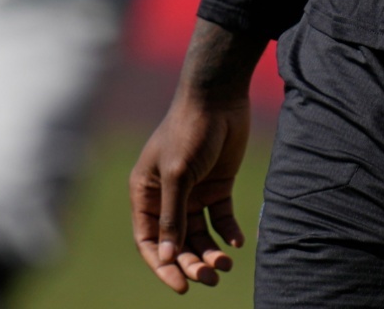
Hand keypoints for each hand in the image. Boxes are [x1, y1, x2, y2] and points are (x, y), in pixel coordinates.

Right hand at [131, 90, 250, 291]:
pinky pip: (221, 218)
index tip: (181, 286)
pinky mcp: (218, 185)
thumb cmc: (189, 131)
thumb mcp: (178, 175)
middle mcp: (167, 196)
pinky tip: (237, 241)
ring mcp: (193, 192)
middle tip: (212, 277)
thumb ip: (171, 216)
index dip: (162, 265)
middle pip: (176, 242)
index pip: (149, 240)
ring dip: (211, 252)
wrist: (219, 97)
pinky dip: (228, 233)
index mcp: (145, 192)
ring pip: (200, 234)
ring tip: (226, 264)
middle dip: (192, 263)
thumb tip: (166, 256)